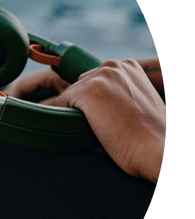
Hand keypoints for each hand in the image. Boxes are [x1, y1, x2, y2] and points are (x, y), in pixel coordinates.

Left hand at [5, 60, 165, 183]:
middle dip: (86, 105)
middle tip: (106, 126)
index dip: (98, 103)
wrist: (158, 153)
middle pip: (82, 85)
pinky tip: (88, 129)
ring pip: (72, 94)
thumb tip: (96, 103)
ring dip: (80, 112)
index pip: (96, 80)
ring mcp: (100, 77)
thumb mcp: (141, 102)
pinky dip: (67, 117)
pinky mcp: (87, 92)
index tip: (109, 117)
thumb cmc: (151, 136)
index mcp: (128, 66)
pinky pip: (62, 102)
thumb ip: (120, 93)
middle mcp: (114, 66)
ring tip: (102, 129)